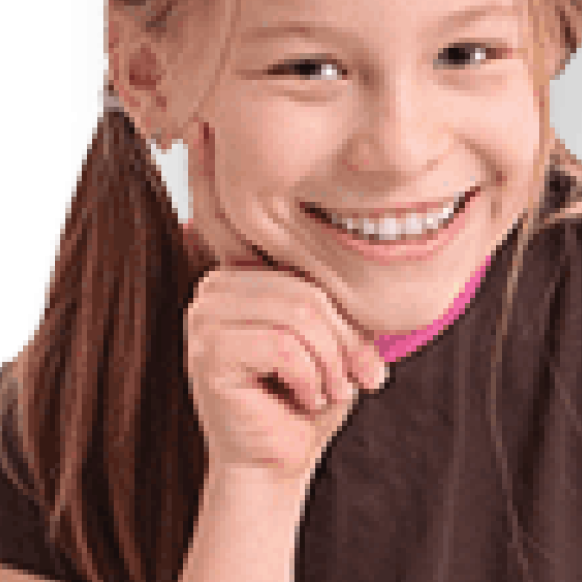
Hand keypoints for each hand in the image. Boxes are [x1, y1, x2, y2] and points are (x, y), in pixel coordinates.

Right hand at [181, 121, 388, 483]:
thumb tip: (375, 232)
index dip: (216, 169)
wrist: (283, 460)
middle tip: (355, 377)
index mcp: (246, 273)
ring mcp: (206, 313)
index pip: (235, 216)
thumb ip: (333, 292)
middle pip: (305, 283)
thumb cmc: (314, 396)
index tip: (207, 120)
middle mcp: (218, 282)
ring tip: (328, 389)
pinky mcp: (207, 348)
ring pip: (300, 314)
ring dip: (332, 363)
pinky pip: (284, 343)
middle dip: (344, 338)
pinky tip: (303, 397)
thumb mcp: (337, 333)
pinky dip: (312, 377)